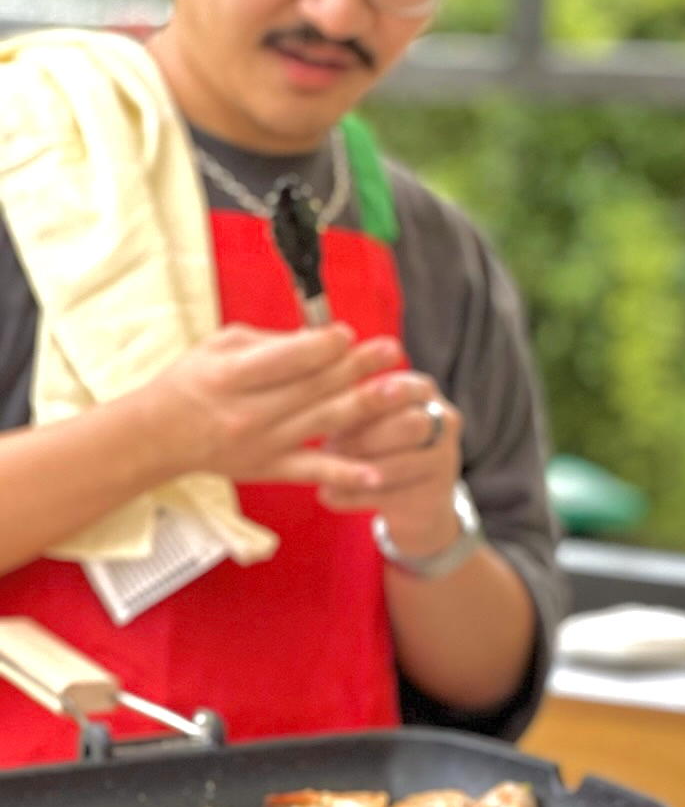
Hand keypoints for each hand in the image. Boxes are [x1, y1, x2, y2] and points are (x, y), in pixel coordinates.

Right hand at [138, 323, 406, 491]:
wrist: (159, 436)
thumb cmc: (193, 380)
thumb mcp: (222, 345)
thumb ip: (271, 341)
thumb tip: (322, 338)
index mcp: (232, 375)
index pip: (287, 359)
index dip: (323, 346)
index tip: (349, 333)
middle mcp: (248, 412)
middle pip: (314, 388)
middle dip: (358, 367)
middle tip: (392, 349)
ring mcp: (262, 444)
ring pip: (324, 423)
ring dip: (368, 406)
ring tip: (403, 391)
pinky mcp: (270, 468)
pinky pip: (314, 471)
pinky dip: (347, 472)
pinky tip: (380, 471)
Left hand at [317, 373, 463, 554]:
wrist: (417, 497)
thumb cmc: (380, 441)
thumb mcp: (370, 415)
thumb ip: (348, 401)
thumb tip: (309, 390)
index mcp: (424, 391)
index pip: (399, 386)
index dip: (365, 399)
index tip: (333, 409)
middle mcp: (445, 422)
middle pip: (410, 424)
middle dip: (365, 437)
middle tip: (329, 446)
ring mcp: (443, 461)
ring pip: (402, 463)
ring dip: (359, 467)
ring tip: (325, 471)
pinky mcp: (432, 497)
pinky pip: (390, 496)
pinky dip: (353, 496)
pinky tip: (327, 494)